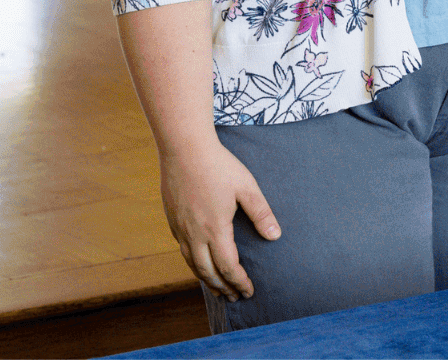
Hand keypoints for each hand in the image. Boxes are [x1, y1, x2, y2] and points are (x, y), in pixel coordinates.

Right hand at [157, 137, 281, 299]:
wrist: (184, 149)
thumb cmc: (219, 166)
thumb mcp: (247, 187)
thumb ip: (261, 213)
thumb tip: (275, 236)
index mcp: (215, 229)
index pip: (228, 266)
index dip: (239, 282)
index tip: (249, 291)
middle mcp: (194, 234)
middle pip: (208, 272)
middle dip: (223, 287)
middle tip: (235, 298)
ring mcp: (180, 229)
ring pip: (192, 264)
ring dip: (207, 280)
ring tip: (218, 289)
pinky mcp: (173, 221)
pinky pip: (183, 251)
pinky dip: (194, 264)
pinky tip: (200, 263)